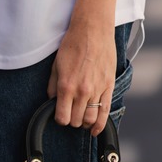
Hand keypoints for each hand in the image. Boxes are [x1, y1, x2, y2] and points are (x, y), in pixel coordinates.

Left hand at [47, 15, 114, 136]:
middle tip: (70, 114)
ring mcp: (97, 90)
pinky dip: (100, 124)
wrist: (92, 31)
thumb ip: (53, 87)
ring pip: (91, 119)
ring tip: (81, 119)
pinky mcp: (109, 87)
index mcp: (67, 86)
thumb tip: (53, 102)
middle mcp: (82, 91)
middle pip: (76, 121)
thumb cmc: (73, 45)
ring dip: (84, 123)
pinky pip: (106, 111)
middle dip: (71, 120)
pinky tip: (95, 130)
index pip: (62, 117)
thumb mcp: (56, 65)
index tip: (59, 115)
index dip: (59, 119)